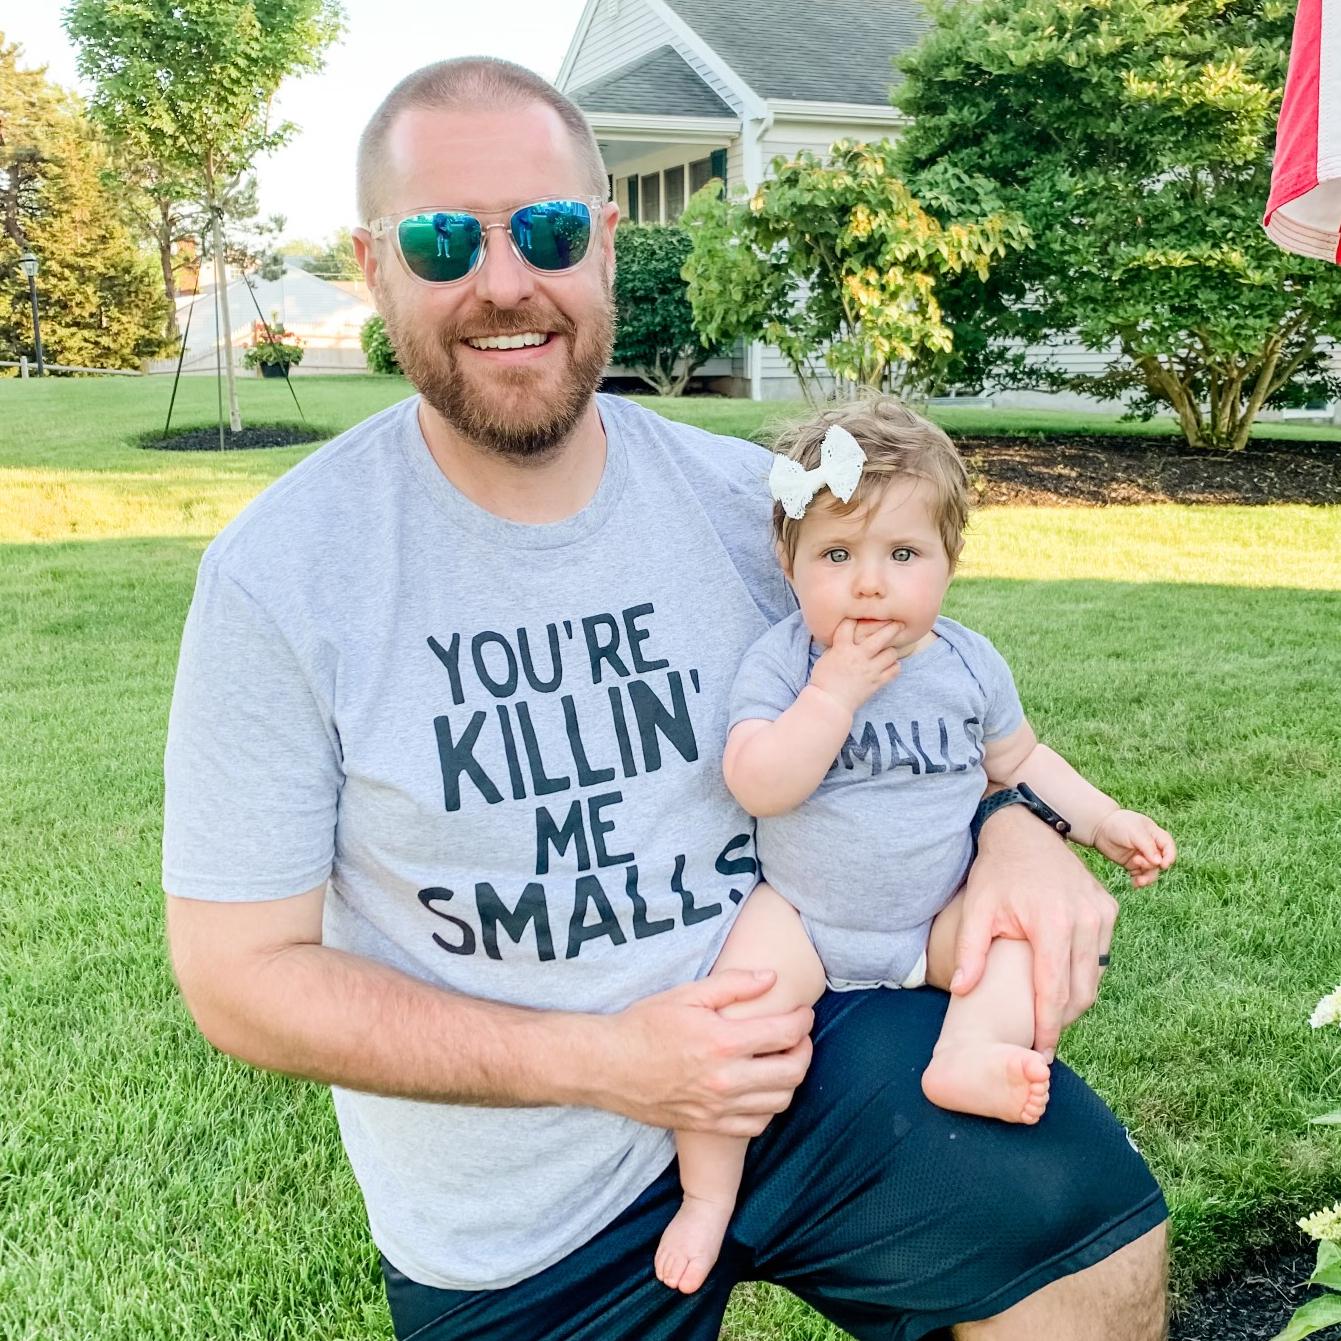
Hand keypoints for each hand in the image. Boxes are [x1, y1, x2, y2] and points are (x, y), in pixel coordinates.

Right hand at [595, 971, 813, 1135]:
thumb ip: (733, 984)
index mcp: (722, 1042)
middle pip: (792, 1072)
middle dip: (805, 1049)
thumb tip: (771, 977)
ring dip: (790, 1079)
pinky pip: (757, 1125)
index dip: (803, 1020)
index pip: (785, 1033)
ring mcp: (718, 1107)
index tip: (804, 1012)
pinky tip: (760, 1088)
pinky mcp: (709, 1125)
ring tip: (782, 1060)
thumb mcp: (687, 994)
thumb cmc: (644, 1025)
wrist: (607, 1066)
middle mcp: (725, 1079)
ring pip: (780, 1102)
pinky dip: (769, 1107)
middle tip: (799, 1036)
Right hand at [809, 618, 902, 714]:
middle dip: (892, 628)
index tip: (861, 615)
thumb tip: (846, 637)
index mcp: (842, 649)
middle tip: (899, 623)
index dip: (854, 618)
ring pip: (891, 653)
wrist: (829, 703)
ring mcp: (870, 670)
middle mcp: (859, 657)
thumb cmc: (823, 680)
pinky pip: (894, 671)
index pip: (850, 625)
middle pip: (881, 637)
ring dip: (891, 651)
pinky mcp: (877, 683)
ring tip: (889, 650)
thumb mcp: (826, 658)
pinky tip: (890, 665)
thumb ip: (838, 646)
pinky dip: (894, 666)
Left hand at [952, 804, 1117, 1060]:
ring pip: (1095, 977)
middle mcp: (1085, 918)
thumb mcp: (976, 908)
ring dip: (1075, 1001)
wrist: (1025, 832)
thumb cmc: (996, 872)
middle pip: (1081, 991)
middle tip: (1040, 1040)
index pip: (1053, 991)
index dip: (1047, 1027)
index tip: (1039, 1054)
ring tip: (1048, 1018)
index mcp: (1051, 922)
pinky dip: (1084, 976)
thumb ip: (969, 952)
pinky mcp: (1109, 908)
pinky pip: (1101, 957)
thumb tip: (962, 992)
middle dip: (1062, 1021)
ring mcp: (1102, 912)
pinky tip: (1061, 986)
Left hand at [1093, 809, 1175, 887]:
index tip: (1162, 865)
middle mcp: (1151, 847)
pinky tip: (1134, 884)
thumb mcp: (1135, 832)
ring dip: (1147, 878)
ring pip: (1151, 872)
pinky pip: (1139, 876)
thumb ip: (1148, 847)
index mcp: (1156, 835)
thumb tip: (1159, 863)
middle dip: (1152, 867)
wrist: (1098, 827)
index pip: (1169, 848)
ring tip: (1139, 881)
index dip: (1169, 857)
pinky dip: (1138, 881)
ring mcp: (1142, 856)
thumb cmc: (1119, 824)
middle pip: (1160, 863)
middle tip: (1137, 862)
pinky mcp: (1131, 864)